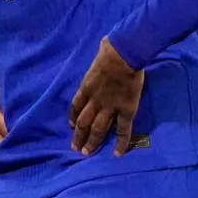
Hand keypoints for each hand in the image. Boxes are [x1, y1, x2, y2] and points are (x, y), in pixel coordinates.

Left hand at [69, 37, 144, 156]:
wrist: (125, 54)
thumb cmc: (112, 49)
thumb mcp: (100, 53)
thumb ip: (100, 57)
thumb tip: (105, 44)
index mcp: (87, 87)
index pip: (76, 106)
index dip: (73, 117)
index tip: (72, 125)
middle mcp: (95, 101)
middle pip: (83, 122)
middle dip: (79, 136)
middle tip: (76, 147)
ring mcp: (110, 107)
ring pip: (98, 129)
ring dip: (92, 142)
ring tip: (87, 153)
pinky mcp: (125, 110)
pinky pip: (123, 130)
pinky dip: (121, 143)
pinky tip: (117, 153)